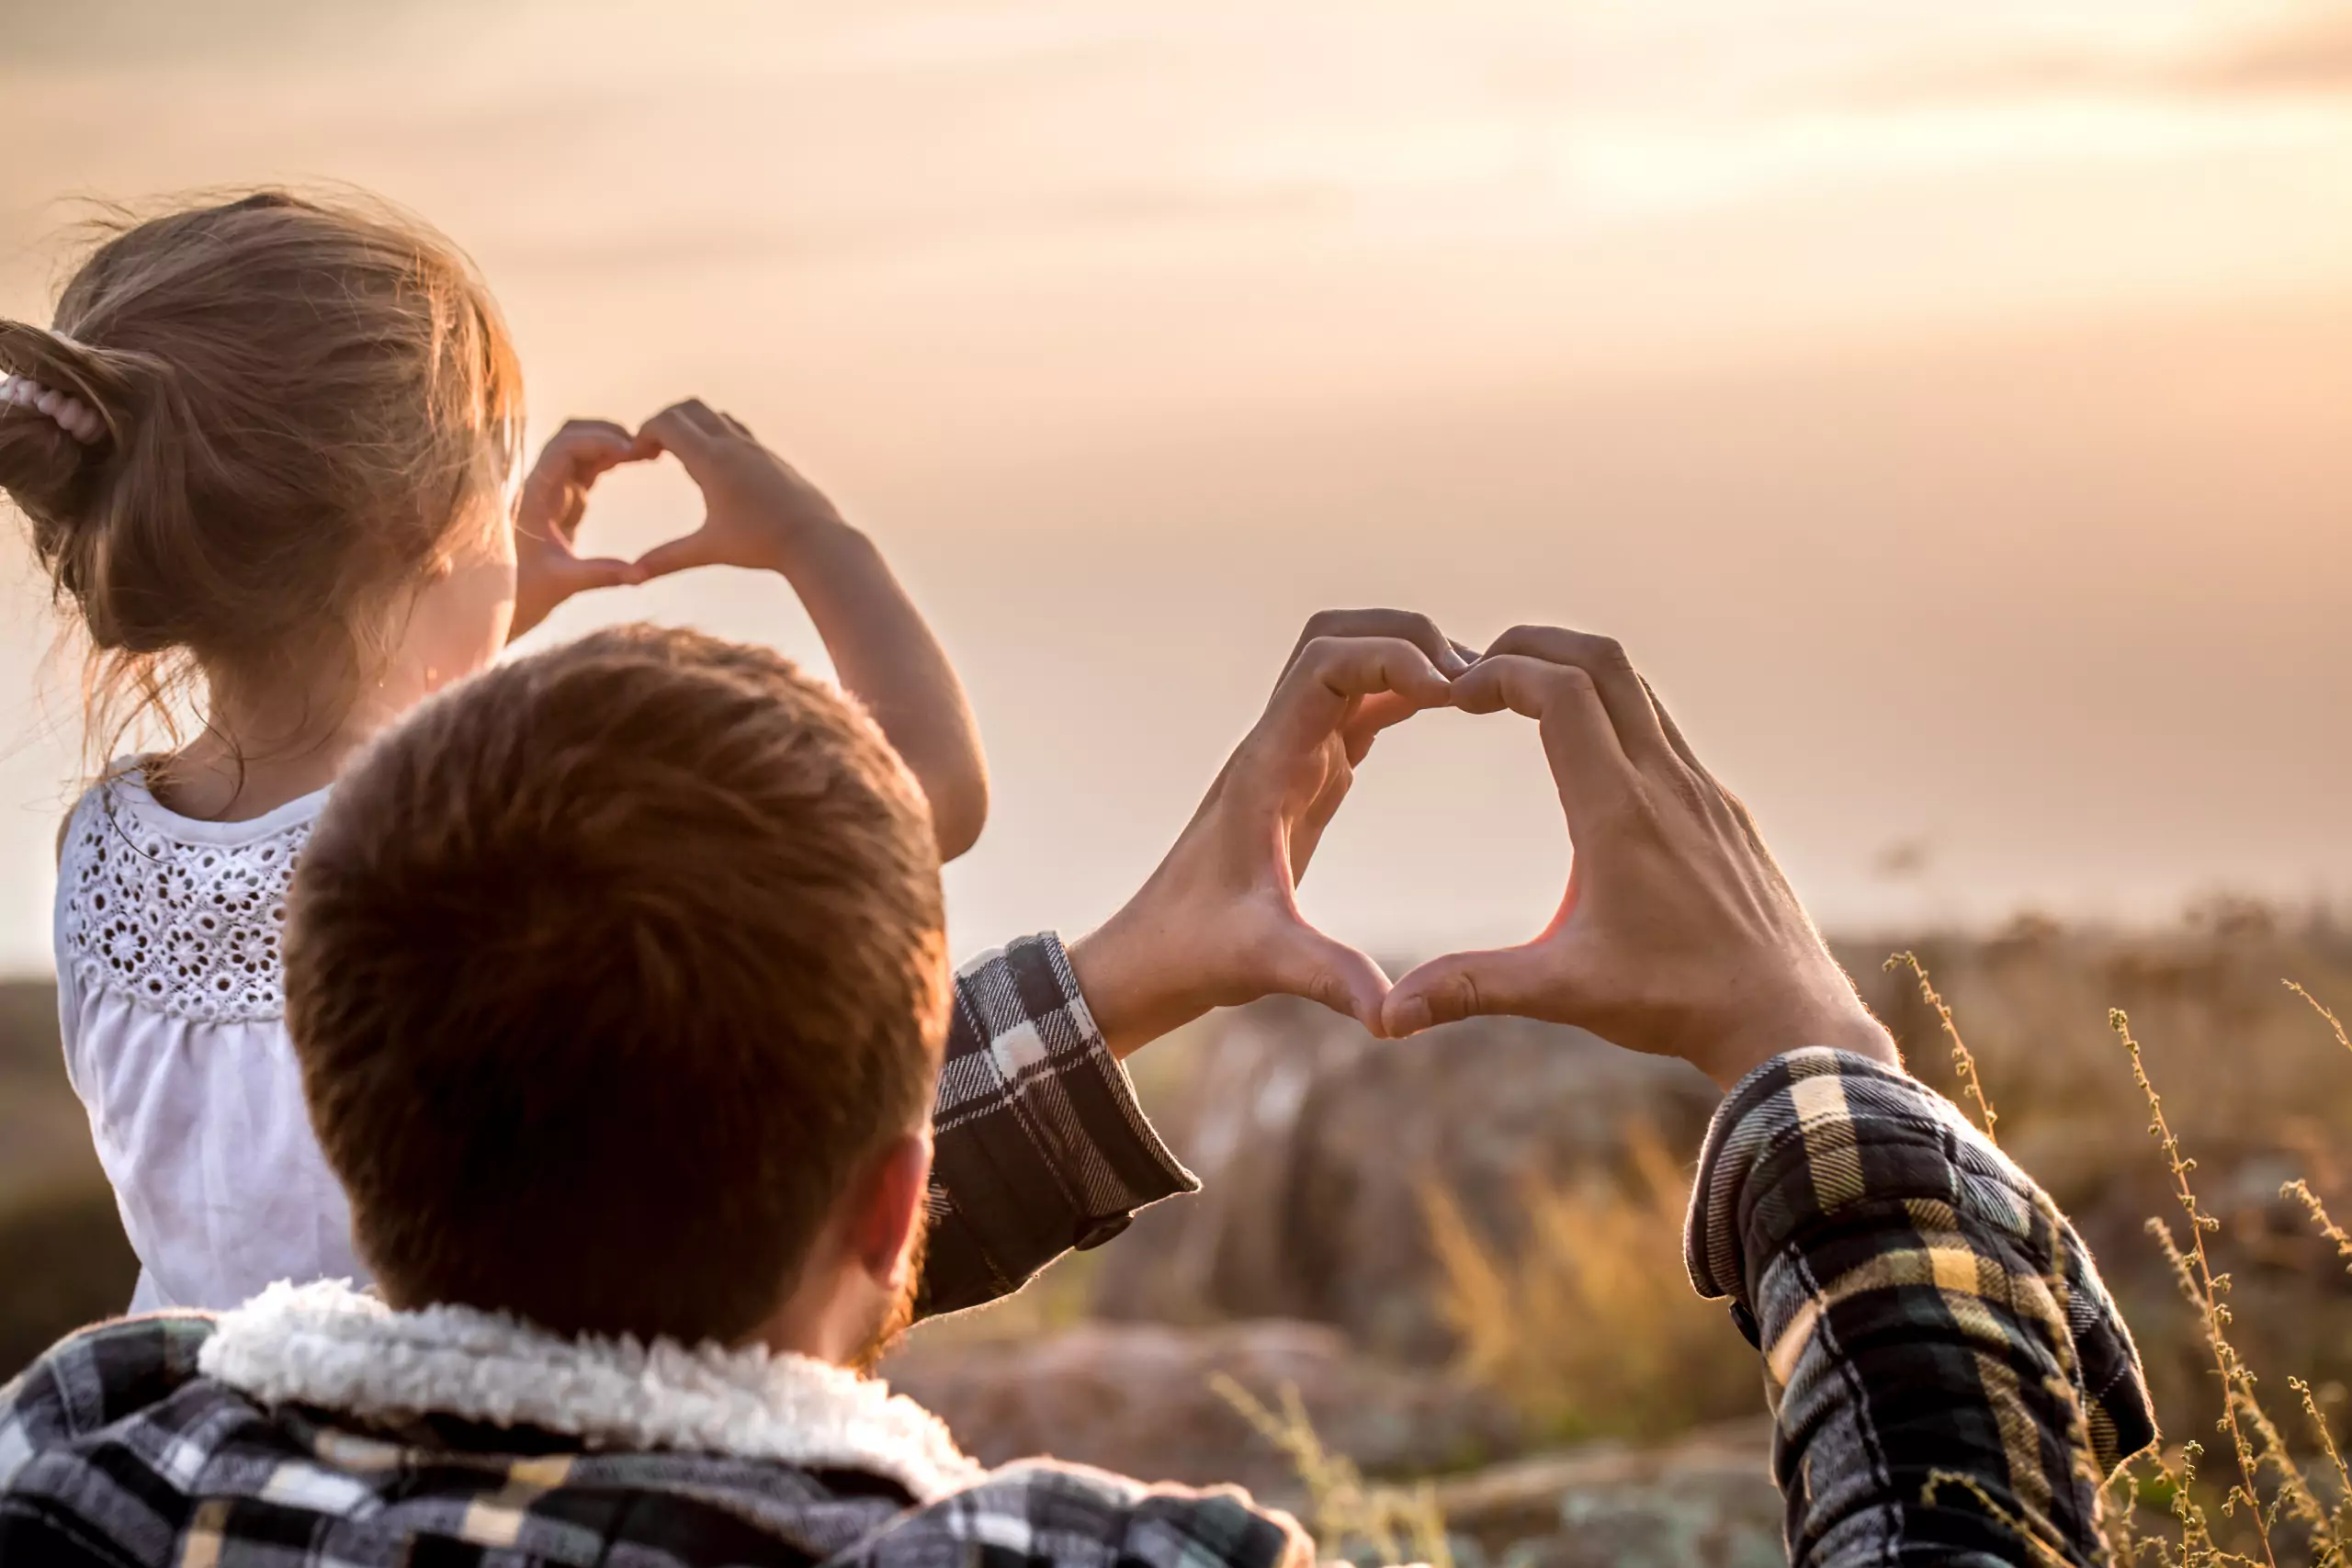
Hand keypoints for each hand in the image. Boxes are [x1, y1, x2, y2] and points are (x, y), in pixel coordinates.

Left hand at [509, 420, 650, 638]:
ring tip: (643, 454)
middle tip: (644, 447)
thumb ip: (601, 575)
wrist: (488, 607)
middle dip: (607, 434)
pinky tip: (630, 465)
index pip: (564, 447)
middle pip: (570, 437)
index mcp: (534, 497)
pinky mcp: (557, 506)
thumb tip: (641, 574)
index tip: (632, 450)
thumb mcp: (561, 586)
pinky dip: (605, 463)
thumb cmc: (518, 596)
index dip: (599, 440)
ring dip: (607, 446)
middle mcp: (539, 488)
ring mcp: (547, 495)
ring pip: (577, 451)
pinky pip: (582, 472)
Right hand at [630, 400, 846, 579]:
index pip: (668, 423)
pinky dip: (717, 436)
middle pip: (690, 408)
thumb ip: (667, 559)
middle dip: (665, 422)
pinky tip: (716, 469)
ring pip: (717, 416)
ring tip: (679, 457)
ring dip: (693, 426)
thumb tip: (631, 577)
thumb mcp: (709, 550)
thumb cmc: (762, 545)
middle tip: (652, 450)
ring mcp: (756, 448)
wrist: (816, 541)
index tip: (635, 454)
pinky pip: (738, 431)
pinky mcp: (772, 457)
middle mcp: (735, 445)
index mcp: (712, 460)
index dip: (644, 432)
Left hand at [1067, 611, 1467, 1057]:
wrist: (1150, 958)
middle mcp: (1275, 748)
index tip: (1452, 689)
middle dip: (1405, 638)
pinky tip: (1447, 710)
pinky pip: (1354, 712)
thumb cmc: (1195, 953)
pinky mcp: (1304, 780)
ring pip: (1344, 667)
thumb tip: (1391, 1016)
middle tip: (1475, 677)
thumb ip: (1328, 978)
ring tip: (1474, 688)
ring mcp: (1289, 759)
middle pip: (1334, 640)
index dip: (1391, 658)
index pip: (1323, 667)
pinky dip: (1401, 696)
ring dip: (1403, 660)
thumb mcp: (1265, 964)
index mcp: (1266, 769)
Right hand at [1381, 626, 1896, 1090]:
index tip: (1456, 696)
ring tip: (1524, 696)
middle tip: (1480, 671)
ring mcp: (1703, 791)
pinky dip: (1616, 712)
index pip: (1561, 692)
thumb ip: (1472, 988)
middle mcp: (1668, 783)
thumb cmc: (1676, 1004)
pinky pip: (1665, 730)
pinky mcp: (1723, 810)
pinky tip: (1589, 755)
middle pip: (1602, 661)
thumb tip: (1390, 1014)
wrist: (1786, 1020)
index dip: (1501, 673)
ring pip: (1639, 689)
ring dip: (1577, 673)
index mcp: (1620, 811)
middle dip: (1533, 647)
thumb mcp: (1563, 992)